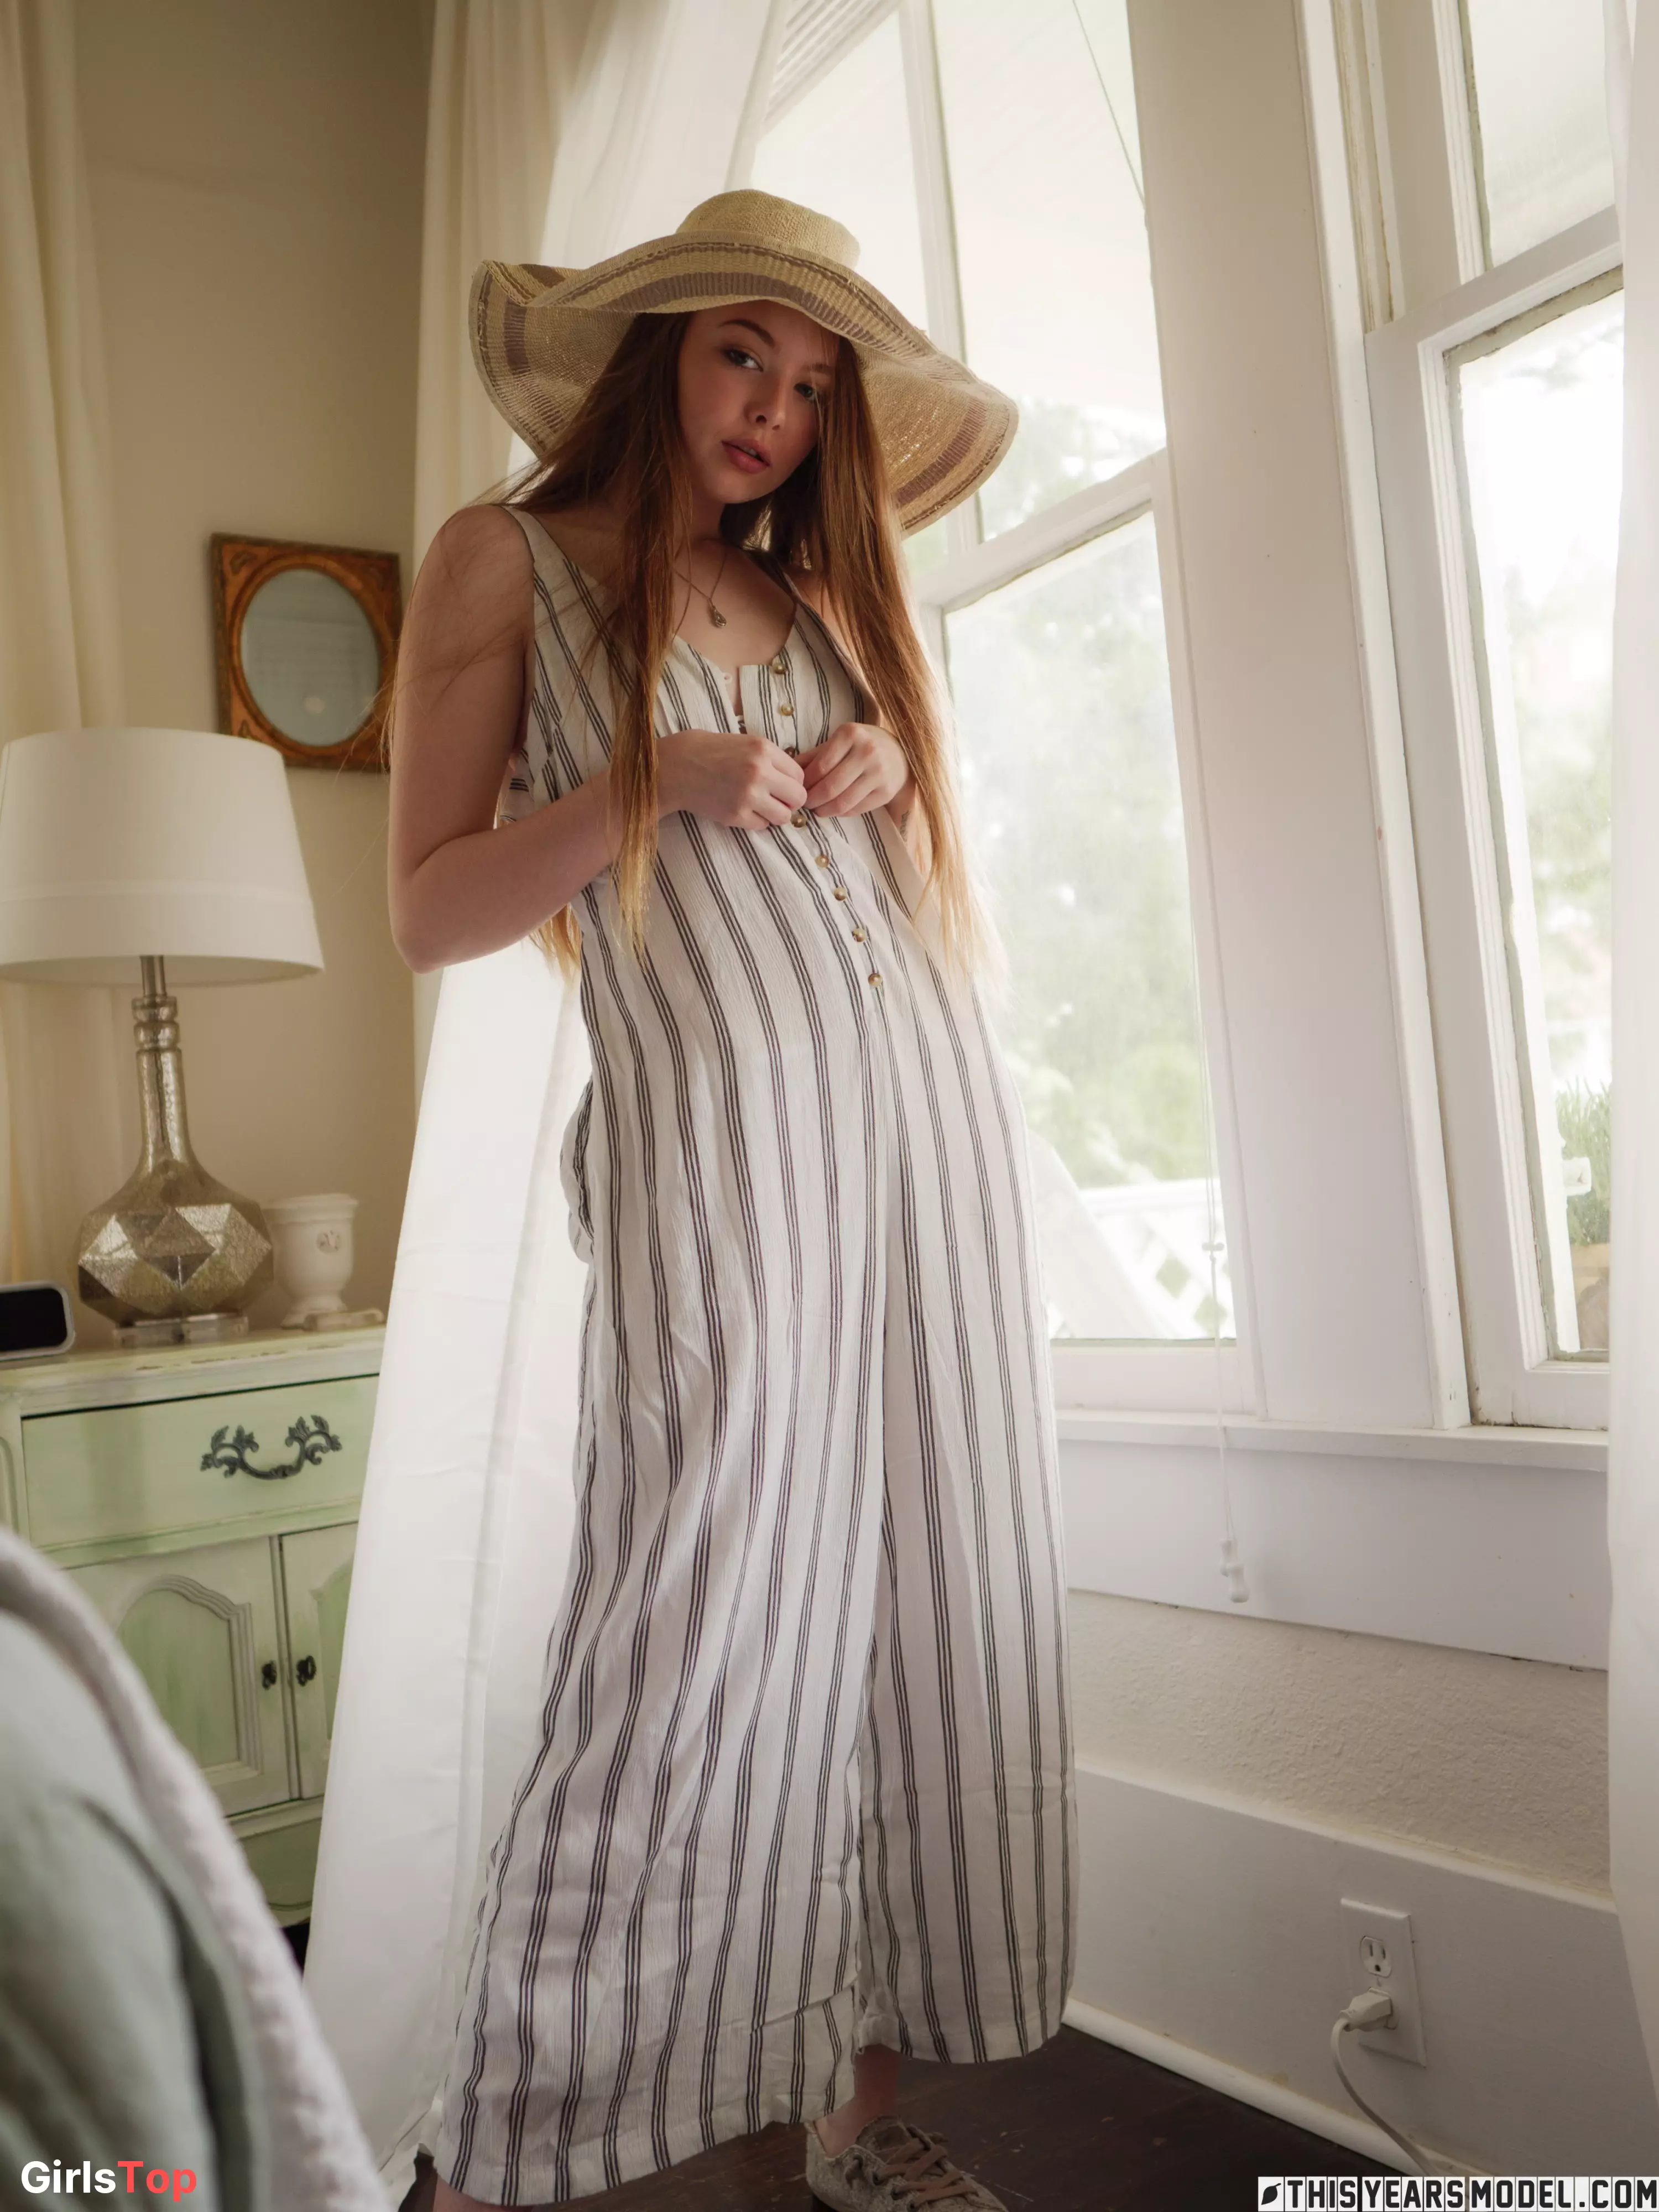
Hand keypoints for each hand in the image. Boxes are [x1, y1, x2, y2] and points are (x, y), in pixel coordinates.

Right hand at [657, 728, 808, 828]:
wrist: (675, 766)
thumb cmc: (708, 751)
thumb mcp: (744, 742)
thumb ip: (770, 759)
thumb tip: (792, 780)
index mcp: (763, 750)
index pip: (799, 775)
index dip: (792, 782)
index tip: (782, 785)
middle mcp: (759, 772)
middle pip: (798, 797)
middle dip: (790, 800)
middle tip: (777, 799)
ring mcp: (748, 795)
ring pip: (783, 816)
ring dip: (775, 814)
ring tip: (761, 807)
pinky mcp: (735, 815)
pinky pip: (762, 826)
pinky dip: (756, 821)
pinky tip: (744, 810)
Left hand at [797, 722, 910, 818]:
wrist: (899, 754)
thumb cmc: (862, 746)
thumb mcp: (840, 741)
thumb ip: (814, 755)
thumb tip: (789, 770)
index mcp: (851, 734)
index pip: (820, 766)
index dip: (805, 783)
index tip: (798, 789)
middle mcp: (867, 751)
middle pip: (830, 786)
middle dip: (812, 800)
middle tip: (805, 803)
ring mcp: (879, 772)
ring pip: (842, 801)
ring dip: (824, 810)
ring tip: (817, 809)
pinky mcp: (886, 792)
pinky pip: (856, 809)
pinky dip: (840, 812)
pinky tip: (834, 809)